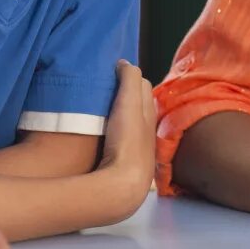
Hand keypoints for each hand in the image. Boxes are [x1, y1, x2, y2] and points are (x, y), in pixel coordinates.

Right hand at [97, 60, 156, 189]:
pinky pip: (121, 142)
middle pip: (138, 106)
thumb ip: (129, 79)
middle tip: (106, 88)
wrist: (123, 185)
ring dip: (120, 115)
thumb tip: (124, 62)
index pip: (142, 86)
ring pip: (130, 124)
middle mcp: (146, 130)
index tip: (113, 72)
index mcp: (148, 113)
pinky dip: (114, 133)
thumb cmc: (127, 141)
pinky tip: (101, 136)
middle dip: (127, 95)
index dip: (129, 76)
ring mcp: (136, 149)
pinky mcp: (124, 164)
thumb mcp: (128, 103)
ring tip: (101, 111)